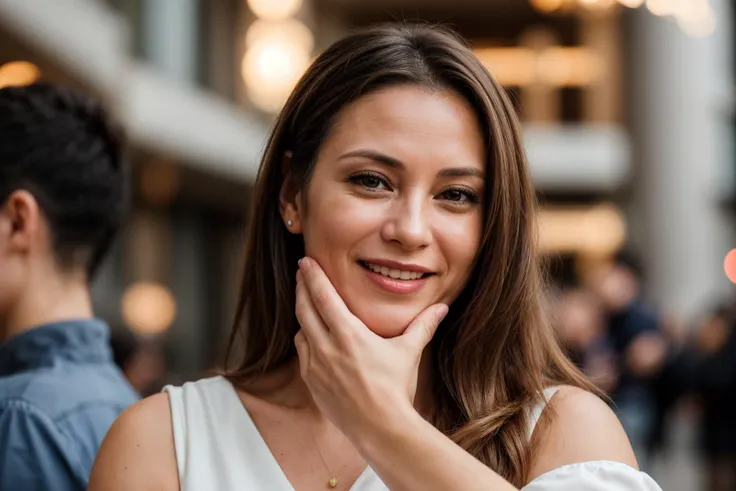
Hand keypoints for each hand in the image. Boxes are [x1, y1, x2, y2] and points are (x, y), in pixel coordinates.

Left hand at [293, 257, 447, 439]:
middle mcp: (327, 347)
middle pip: (305, 309)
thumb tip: (442, 307)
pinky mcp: (312, 383)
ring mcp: (316, 366)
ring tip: (308, 304)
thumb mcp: (409, 352)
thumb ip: (423, 325)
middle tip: (302, 273)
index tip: (306, 261)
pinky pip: (303, 354)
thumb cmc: (396, 389)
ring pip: (301, 331)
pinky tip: (312, 338)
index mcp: (348, 334)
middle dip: (302, 288)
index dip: (313, 276)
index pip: (323, 296)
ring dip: (303, 315)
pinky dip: (306, 340)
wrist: (380, 428)